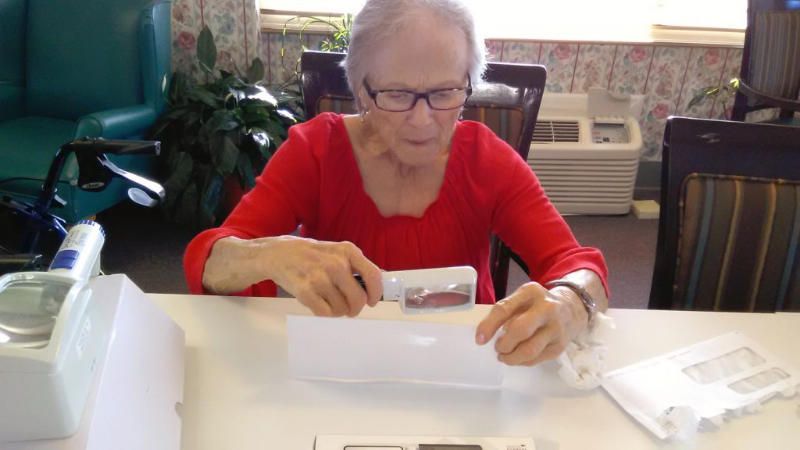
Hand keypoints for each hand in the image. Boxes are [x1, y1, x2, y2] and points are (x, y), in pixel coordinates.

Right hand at [264, 236, 382, 316]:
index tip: (372, 300)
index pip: (373, 275)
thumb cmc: (311, 255)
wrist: (278, 254)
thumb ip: (356, 266)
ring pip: (342, 309)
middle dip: (355, 308)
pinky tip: (321, 304)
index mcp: (347, 251)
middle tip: (349, 308)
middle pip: (358, 298)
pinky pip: (325, 313)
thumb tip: (375, 286)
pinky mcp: (305, 291)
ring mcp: (320, 278)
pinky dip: (326, 313)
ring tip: (330, 302)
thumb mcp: (337, 251)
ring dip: (339, 311)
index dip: (375, 293)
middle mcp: (336, 264)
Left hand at [474, 282, 588, 365]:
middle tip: (498, 348)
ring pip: (529, 350)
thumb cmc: (537, 304)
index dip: (488, 326)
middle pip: (520, 330)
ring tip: (505, 356)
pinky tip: (518, 357)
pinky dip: (522, 362)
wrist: (571, 309)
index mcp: (531, 292)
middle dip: (504, 344)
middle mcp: (547, 308)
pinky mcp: (560, 346)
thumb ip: (504, 312)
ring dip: (511, 358)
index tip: (479, 340)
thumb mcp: (521, 298)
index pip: (504, 309)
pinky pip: (536, 359)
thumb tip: (485, 335)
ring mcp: (556, 328)